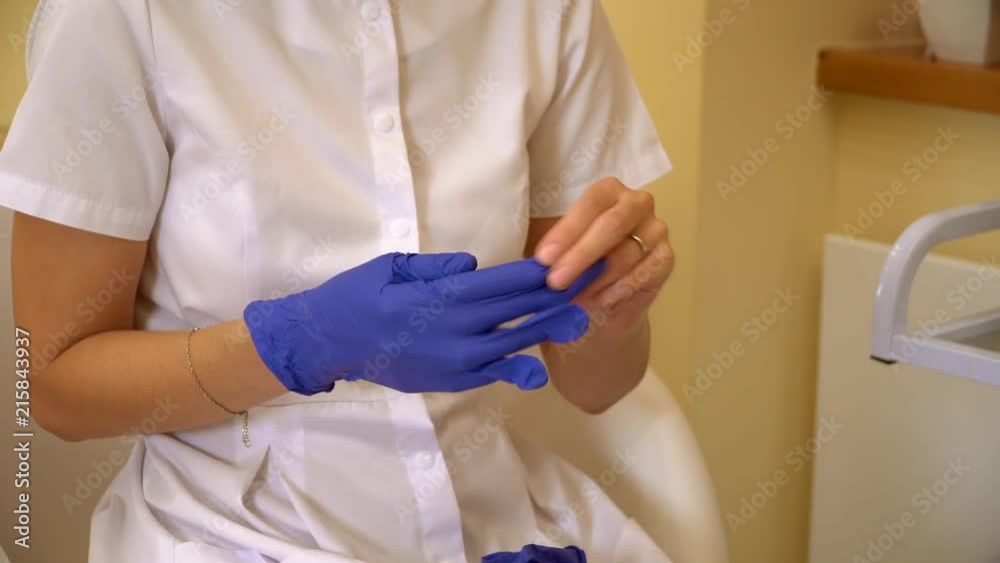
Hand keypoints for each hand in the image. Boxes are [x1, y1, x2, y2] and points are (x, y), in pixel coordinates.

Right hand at [243, 253, 603, 394]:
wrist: (330, 341)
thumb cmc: (360, 294)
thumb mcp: (396, 266)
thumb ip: (439, 267)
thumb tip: (474, 266)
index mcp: (448, 293)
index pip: (510, 281)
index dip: (545, 271)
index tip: (573, 259)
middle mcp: (461, 328)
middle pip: (522, 309)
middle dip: (559, 295)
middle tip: (593, 283)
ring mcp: (458, 360)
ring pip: (515, 342)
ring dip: (549, 329)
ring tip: (582, 320)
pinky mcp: (450, 381)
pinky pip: (491, 374)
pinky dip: (516, 369)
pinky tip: (538, 369)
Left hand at [534, 177, 673, 319]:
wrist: (605, 302)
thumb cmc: (580, 267)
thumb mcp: (562, 255)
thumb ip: (556, 253)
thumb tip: (539, 264)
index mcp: (607, 192)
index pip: (589, 205)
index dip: (566, 232)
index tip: (544, 260)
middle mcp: (636, 203)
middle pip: (611, 226)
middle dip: (580, 256)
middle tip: (555, 282)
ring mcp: (656, 230)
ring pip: (626, 254)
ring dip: (596, 279)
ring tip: (573, 297)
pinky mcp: (666, 259)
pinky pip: (643, 274)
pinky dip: (618, 290)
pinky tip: (599, 301)